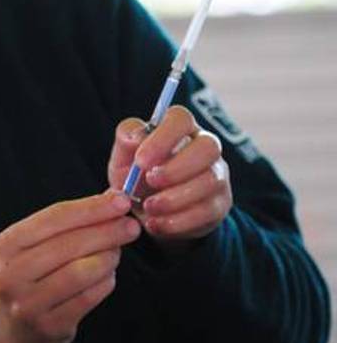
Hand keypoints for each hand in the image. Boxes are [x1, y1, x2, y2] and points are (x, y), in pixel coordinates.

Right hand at [0, 192, 139, 342]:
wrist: (13, 334)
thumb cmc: (31, 280)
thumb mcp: (34, 248)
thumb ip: (68, 224)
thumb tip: (111, 198)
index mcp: (6, 245)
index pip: (53, 218)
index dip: (90, 208)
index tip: (120, 201)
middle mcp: (11, 273)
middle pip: (69, 244)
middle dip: (106, 231)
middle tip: (131, 226)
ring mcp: (28, 302)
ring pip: (81, 271)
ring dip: (108, 258)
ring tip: (117, 252)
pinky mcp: (49, 325)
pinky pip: (88, 297)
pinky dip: (105, 283)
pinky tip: (108, 276)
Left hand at [107, 105, 231, 247]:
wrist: (150, 213)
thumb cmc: (136, 176)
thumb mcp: (123, 158)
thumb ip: (125, 140)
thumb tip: (134, 136)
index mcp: (179, 130)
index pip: (181, 119)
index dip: (163, 138)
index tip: (140, 161)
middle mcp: (205, 148)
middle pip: (208, 146)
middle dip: (177, 167)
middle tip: (149, 181)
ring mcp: (217, 176)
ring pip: (210, 181)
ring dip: (176, 197)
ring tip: (148, 208)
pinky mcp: (219, 204)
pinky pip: (208, 211)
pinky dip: (178, 220)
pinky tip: (156, 224)